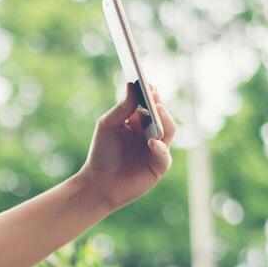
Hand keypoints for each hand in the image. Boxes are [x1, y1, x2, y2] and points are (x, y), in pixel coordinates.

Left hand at [77, 80, 177, 213]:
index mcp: (140, 120)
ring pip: (169, 130)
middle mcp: (151, 132)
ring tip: (157, 110)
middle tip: (154, 94)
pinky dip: (159, 148)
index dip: (151, 93)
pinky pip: (164, 155)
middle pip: (162, 114)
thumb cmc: (102, 153)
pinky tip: (151, 142)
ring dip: (165, 120)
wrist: (98, 183)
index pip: (150, 103)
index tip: (147, 83)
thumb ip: (121, 108)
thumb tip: (132, 85)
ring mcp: (157, 149)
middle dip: (159, 104)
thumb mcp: (108, 126)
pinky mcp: (158, 166)